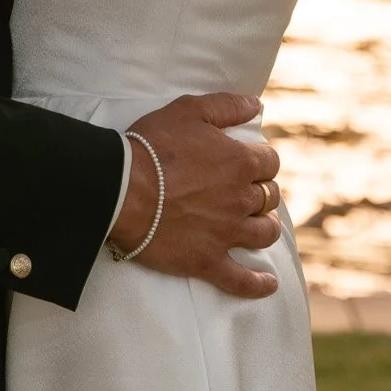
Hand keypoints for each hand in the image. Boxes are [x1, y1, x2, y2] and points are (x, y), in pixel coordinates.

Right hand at [108, 92, 281, 298]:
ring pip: (263, 233)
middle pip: (268, 196)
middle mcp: (241, 199)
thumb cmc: (153, 146)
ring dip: (264, 226)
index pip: (269, 161)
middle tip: (244, 190)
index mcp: (240, 162)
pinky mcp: (207, 260)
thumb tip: (257, 105)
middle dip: (260, 191)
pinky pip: (241, 280)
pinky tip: (268, 283)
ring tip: (257, 224)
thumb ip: (227, 106)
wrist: (121, 189)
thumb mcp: (189, 111)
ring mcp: (226, 233)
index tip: (247, 161)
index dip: (259, 159)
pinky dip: (258, 284)